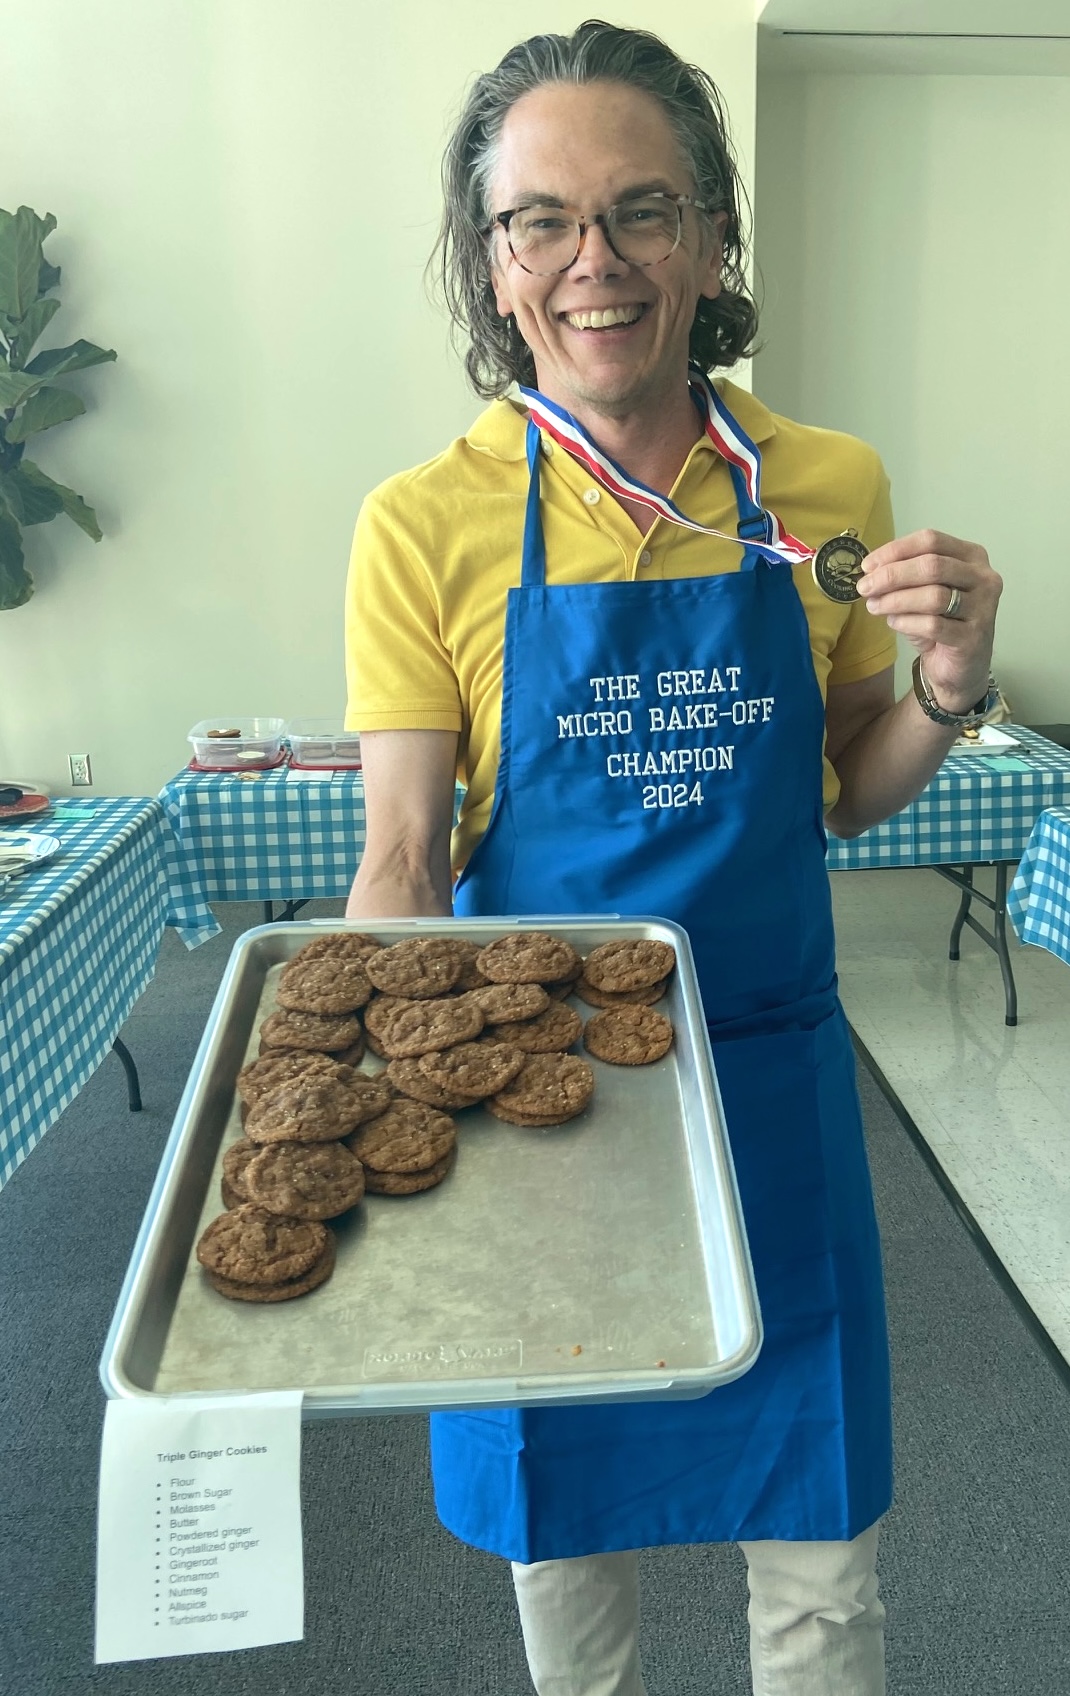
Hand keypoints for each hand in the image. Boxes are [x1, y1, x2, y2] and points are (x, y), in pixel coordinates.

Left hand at [856, 529, 1001, 713]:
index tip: (867, 566)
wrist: (959, 667)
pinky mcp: (973, 637)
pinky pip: (933, 625)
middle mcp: (984, 578)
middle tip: (865, 587)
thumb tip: (870, 572)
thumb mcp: (921, 593)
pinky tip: (894, 623)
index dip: (896, 550)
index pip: (931, 540)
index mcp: (971, 557)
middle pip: (932, 565)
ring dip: (896, 600)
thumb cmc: (940, 623)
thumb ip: (903, 577)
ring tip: (875, 606)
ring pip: (933, 596)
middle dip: (892, 575)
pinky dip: (907, 622)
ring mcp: (983, 608)